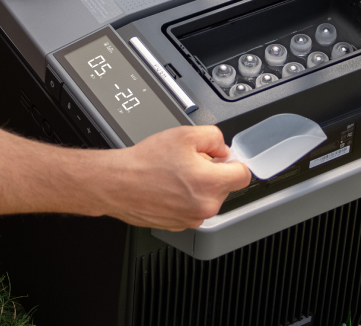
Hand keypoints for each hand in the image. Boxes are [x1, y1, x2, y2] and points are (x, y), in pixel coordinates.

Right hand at [103, 125, 250, 229]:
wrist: (117, 183)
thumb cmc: (145, 162)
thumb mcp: (184, 134)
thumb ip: (214, 138)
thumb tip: (222, 150)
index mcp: (210, 184)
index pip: (243, 175)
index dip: (233, 163)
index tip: (223, 160)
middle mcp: (204, 207)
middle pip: (224, 186)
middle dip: (211, 173)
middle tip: (189, 163)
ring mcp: (191, 219)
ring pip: (207, 198)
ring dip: (197, 187)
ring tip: (174, 175)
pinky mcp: (178, 225)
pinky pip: (191, 209)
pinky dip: (184, 199)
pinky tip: (167, 187)